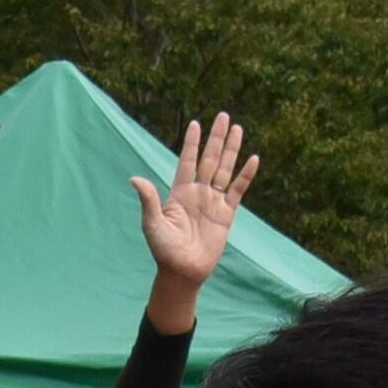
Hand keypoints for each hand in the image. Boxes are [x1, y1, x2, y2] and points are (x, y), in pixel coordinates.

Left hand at [133, 113, 258, 324]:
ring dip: (231, 150)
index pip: (187, 161)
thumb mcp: (153, 223)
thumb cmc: (164, 250)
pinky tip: (253, 159)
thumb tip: (134, 178)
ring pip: (224, 169)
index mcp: (179, 193)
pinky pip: (238, 190)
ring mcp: (213, 202)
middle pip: (209, 159)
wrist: (183, 271)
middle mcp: (198, 193)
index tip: (195, 124)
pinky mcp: (226, 214)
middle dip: (216, 138)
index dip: (191, 144)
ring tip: (238, 128)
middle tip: (223, 116)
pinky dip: (245, 175)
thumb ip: (148, 199)